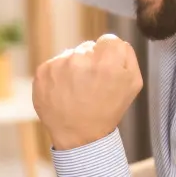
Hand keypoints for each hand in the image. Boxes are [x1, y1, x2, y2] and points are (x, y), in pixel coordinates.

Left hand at [32, 34, 142, 149]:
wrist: (79, 136)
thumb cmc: (107, 110)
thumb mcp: (132, 84)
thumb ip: (127, 55)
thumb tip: (115, 41)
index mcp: (107, 63)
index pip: (109, 40)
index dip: (109, 55)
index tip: (105, 70)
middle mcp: (81, 60)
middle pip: (89, 47)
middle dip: (91, 62)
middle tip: (91, 86)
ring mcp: (59, 65)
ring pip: (71, 55)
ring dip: (74, 69)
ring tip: (77, 91)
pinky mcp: (43, 72)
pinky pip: (55, 64)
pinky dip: (58, 76)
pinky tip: (64, 92)